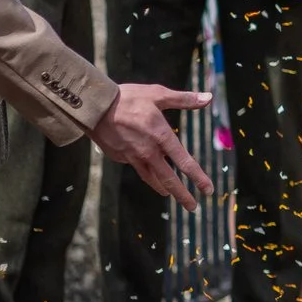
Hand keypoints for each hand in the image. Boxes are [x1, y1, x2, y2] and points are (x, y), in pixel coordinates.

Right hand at [91, 83, 211, 209]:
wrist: (92, 106)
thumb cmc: (127, 98)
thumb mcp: (158, 94)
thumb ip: (184, 99)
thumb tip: (209, 97)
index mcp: (161, 137)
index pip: (185, 163)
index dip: (198, 178)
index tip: (208, 191)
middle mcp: (148, 151)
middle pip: (169, 179)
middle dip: (182, 195)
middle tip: (193, 207)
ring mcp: (132, 157)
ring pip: (152, 178)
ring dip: (163, 188)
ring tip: (170, 195)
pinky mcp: (120, 157)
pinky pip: (136, 167)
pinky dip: (145, 171)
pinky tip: (149, 171)